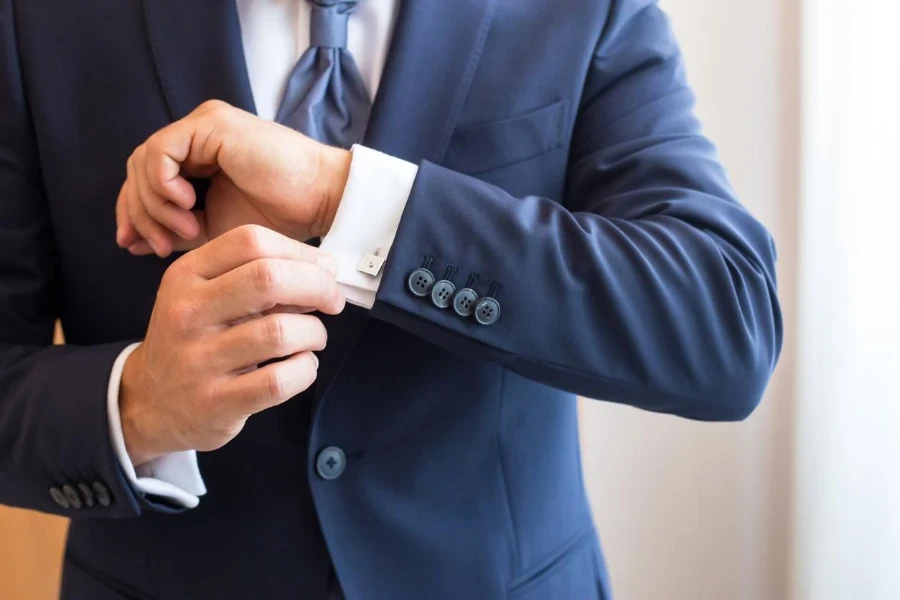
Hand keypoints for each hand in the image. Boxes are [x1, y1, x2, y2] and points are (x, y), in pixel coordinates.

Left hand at [115, 100, 352, 256]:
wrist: (319, 202)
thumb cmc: (279, 217)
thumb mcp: (214, 229)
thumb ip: (173, 230)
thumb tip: (130, 242)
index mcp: (198, 154)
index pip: (144, 176)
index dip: (133, 211)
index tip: (134, 245)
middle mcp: (197, 134)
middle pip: (138, 168)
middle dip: (138, 211)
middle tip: (158, 246)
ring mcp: (204, 125)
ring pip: (145, 161)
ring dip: (154, 203)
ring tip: (184, 231)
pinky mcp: (212, 124)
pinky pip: (161, 152)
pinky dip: (164, 185)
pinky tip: (188, 206)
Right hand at [120, 225, 344, 465]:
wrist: (150, 403)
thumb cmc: (193, 340)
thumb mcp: (203, 296)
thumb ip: (254, 276)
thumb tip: (323, 270)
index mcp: (186, 276)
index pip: (251, 242)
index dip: (301, 253)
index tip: (324, 270)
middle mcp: (187, 313)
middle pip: (268, 279)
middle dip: (317, 286)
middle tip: (332, 301)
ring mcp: (199, 360)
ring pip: (280, 332)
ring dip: (314, 333)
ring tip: (313, 338)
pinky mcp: (216, 403)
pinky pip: (279, 380)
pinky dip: (305, 370)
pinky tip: (301, 366)